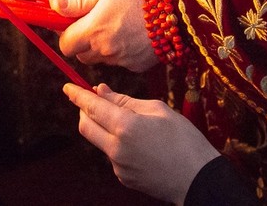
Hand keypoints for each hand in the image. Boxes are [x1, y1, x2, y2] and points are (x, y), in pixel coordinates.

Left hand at [57, 0, 155, 71]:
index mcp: (94, 30)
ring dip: (102, 48)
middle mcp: (105, 49)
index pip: (65, 45)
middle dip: (84, 43)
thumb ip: (79, 2)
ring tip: (119, 26)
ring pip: (101, 59)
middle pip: (81, 55)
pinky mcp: (136, 66)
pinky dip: (122, 52)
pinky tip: (133, 35)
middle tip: (97, 24)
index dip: (67, 35)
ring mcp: (121, 60)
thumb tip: (56, 8)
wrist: (176, 6)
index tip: (75, 25)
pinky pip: (120, 62)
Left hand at [65, 83, 220, 203]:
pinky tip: (140, 143)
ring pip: (99, 141)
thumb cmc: (184, 139)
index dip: (77, 95)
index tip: (68, 87)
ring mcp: (118, 166)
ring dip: (104, 128)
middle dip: (85, 111)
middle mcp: (116, 148)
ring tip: (132, 123)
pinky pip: (112, 155)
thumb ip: (126, 101)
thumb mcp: (158, 110)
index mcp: (125, 127)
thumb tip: (100, 91)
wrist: (198, 179)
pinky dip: (117, 143)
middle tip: (95, 100)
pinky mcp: (123, 178)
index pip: (91, 107)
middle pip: (85, 126)